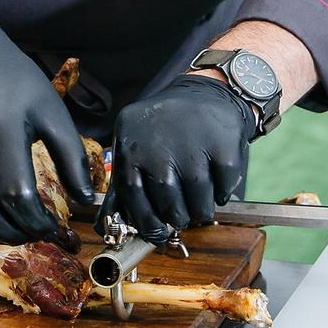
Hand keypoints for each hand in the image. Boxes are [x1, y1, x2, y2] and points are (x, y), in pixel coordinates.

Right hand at [0, 24, 99, 245]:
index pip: (18, 198)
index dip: (37, 222)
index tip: (51, 226)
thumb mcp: (51, 111)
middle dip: (16, 232)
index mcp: (2, 133)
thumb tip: (86, 200)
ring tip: (11, 229)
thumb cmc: (14, 83)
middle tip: (33, 231)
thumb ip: (72, 157)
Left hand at [103, 74, 251, 242]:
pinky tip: (215, 185)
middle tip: (182, 217)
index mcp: (131, 145)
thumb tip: (103, 228)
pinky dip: (221, 194)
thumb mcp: (133, 148)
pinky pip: (223, 188)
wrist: (204, 94)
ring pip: (198, 201)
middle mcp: (158, 143)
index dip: (145, 221)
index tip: (157, 234)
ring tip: (199, 205)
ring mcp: (192, 143)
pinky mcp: (223, 144)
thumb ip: (120, 188)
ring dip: (200, 211)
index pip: (132, 194)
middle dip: (177, 217)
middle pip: (167, 201)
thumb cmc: (163, 131)